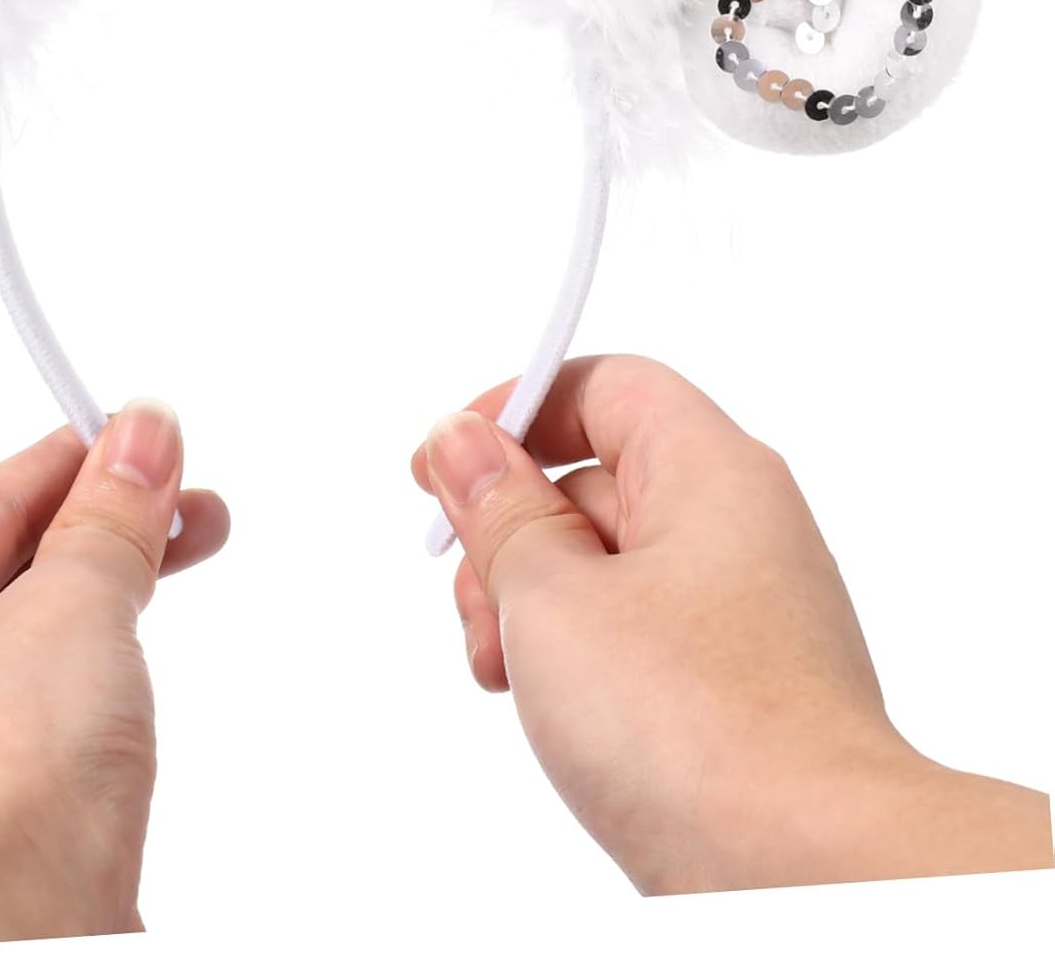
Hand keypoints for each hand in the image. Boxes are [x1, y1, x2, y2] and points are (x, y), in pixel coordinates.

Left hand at [0, 399, 228, 951]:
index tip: (148, 435)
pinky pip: (34, 711)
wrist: (5, 951)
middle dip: (104, 533)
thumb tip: (140, 435)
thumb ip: (109, 517)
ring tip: (179, 556)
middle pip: (4, 569)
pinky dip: (89, 674)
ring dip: (103, 597)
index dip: (76, 460)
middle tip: (187, 502)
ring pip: (24, 642)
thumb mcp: (72, 609)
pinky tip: (132, 663)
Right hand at [412, 355, 1051, 893]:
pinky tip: (549, 705)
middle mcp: (736, 527)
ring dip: (530, 604)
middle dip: (510, 532)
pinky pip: (631, 630)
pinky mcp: (728, 677)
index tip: (447, 459)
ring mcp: (736, 607)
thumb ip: (499, 509)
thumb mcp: (552, 596)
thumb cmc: (697, 727)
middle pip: (592, 479)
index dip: (516, 411)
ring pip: (601, 565)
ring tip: (506, 669)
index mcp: (710, 471)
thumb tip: (463, 443)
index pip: (605, 386)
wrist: (806, 868)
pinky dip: (573, 654)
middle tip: (477, 591)